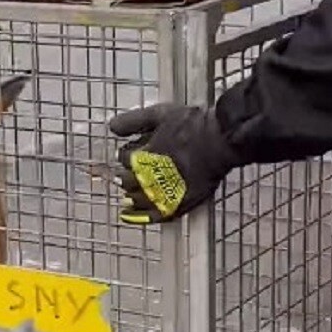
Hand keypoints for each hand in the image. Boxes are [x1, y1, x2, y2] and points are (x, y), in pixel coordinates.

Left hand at [108, 102, 231, 224]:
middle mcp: (149, 175)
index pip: (123, 158)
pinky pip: (154, 215)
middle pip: (127, 180)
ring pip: (137, 199)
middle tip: (129, 175)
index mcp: (143, 154)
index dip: (125, 155)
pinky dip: (140, 217)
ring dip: (131, 195)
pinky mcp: (178, 202)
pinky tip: (130, 216)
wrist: (219, 141)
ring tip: (130, 194)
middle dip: (125, 176)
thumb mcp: (159, 114)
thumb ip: (133, 121)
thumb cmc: (193, 126)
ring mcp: (163, 191)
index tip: (130, 154)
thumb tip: (112, 127)